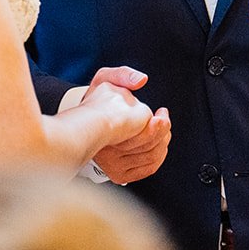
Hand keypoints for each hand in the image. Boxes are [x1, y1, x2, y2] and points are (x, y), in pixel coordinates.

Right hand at [83, 67, 169, 183]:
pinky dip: (159, 157)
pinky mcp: (119, 174)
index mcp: (106, 126)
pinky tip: (159, 144)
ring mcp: (113, 165)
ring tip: (161, 129)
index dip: (159, 122)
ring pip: (151, 158)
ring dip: (163, 143)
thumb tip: (140, 80)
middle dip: (163, 131)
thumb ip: (123, 74)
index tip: (162, 113)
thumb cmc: (97, 101)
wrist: (85, 124)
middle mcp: (108, 150)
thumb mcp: (105, 79)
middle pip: (149, 145)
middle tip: (163, 119)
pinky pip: (148, 169)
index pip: (142, 127)